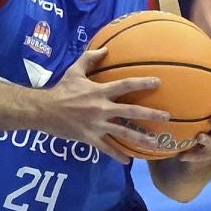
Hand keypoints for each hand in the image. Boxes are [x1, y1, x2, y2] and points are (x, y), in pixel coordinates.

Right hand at [41, 47, 169, 159]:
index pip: (125, 85)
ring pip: (123, 133)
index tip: (159, 82)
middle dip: (150, 114)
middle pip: (131, 111)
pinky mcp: (89, 137)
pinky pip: (106, 148)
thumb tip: (105, 49)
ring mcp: (97, 124)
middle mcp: (102, 108)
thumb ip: (90, 59)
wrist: (43, 110)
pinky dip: (117, 155)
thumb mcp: (74, 71)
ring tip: (155, 144)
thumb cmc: (60, 90)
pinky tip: (127, 161)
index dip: (142, 83)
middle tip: (167, 117)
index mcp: (99, 91)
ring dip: (140, 138)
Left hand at [174, 82, 210, 164]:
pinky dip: (189, 156)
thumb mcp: (199, 113)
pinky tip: (180, 156)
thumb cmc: (199, 125)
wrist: (199, 151)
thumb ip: (196, 101)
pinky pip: (197, 157)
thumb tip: (183, 73)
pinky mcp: (204, 156)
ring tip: (200, 136)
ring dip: (207, 140)